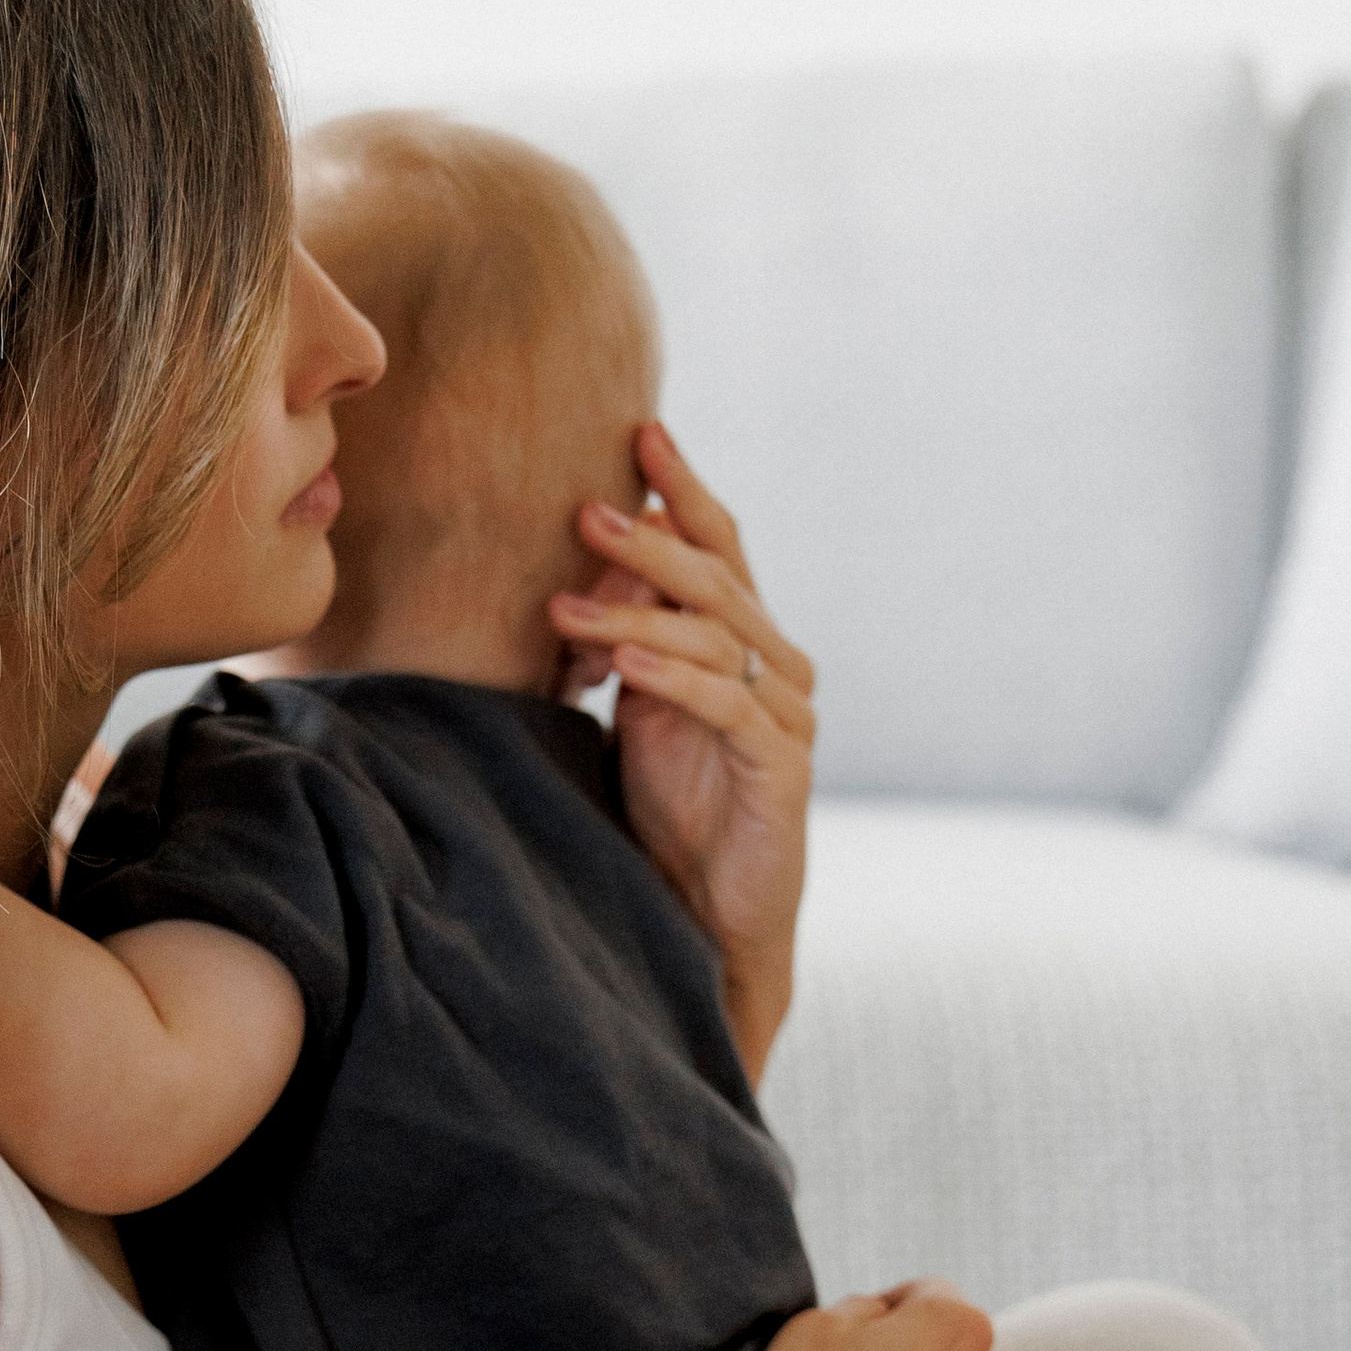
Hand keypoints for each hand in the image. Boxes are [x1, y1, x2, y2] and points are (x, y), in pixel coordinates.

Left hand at [547, 424, 815, 1078]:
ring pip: (716, 636)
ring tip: (564, 600)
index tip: (641, 432)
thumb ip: (627, 642)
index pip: (719, 548)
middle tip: (584, 507)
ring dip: (637, 610)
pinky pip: (726, 705)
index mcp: (745, 642)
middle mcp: (777, 665)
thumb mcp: (639, 711)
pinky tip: (623, 663)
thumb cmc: (672, 813)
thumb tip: (573, 567)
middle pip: (717, 580)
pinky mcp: (780, 768)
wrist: (712, 918)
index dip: (683, 490)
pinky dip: (674, 678)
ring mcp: (786, 714)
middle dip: (649, 539)